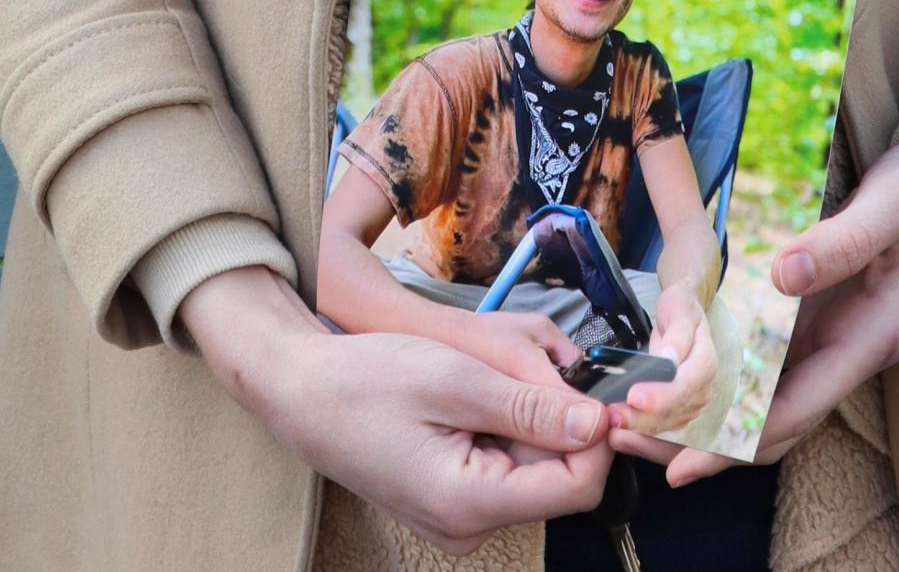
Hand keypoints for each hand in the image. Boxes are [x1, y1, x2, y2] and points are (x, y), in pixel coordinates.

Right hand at [181, 267, 613, 554]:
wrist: (300, 392)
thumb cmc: (365, 380)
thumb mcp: (456, 379)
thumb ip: (532, 407)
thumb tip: (597, 424)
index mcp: (469, 503)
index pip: (577, 486)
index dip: (599, 437)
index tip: (598, 389)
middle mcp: (467, 526)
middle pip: (556, 480)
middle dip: (559, 424)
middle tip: (531, 372)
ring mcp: (458, 519)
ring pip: (533, 471)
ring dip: (531, 424)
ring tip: (489, 384)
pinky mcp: (451, 502)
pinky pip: (504, 470)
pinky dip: (506, 432)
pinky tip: (476, 402)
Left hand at [608, 284, 717, 434]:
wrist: (684, 318)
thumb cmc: (680, 311)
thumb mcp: (680, 311)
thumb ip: (677, 335)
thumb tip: (670, 358)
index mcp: (705, 363)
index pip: (684, 384)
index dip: (661, 396)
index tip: (634, 397)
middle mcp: (702, 389)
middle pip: (672, 411)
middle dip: (641, 418)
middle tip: (612, 417)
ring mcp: (691, 404)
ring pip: (664, 424)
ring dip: (637, 430)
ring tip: (610, 425)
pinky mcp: (678, 412)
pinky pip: (659, 427)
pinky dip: (638, 432)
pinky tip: (617, 431)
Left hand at [617, 100, 898, 484]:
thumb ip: (845, 242)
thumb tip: (780, 276)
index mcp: (872, 334)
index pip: (794, 409)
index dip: (732, 440)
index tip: (676, 459)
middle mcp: (850, 345)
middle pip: (768, 418)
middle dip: (699, 437)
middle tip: (627, 436)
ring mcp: (835, 330)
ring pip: (761, 392)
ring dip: (700, 407)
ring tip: (633, 414)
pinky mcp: (822, 308)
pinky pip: (763, 353)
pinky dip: (718, 367)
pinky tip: (675, 364)